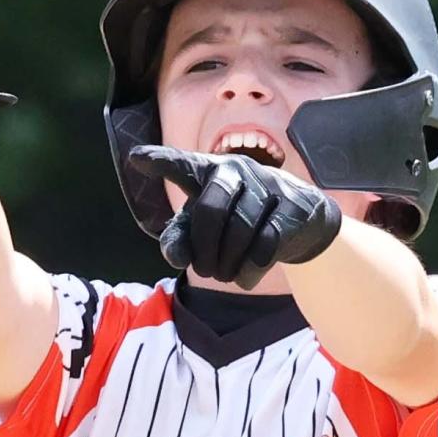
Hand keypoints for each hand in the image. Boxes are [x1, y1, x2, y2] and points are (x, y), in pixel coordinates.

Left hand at [127, 144, 341, 289]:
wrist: (301, 219)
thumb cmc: (242, 219)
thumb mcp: (206, 229)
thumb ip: (181, 240)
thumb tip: (176, 258)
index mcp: (208, 171)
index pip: (183, 164)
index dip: (161, 161)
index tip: (136, 159)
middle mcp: (237, 170)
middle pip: (210, 210)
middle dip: (204, 249)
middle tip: (205, 272)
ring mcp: (268, 184)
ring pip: (240, 231)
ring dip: (227, 265)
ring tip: (225, 276)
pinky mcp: (293, 207)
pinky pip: (265, 245)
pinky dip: (249, 270)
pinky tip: (244, 277)